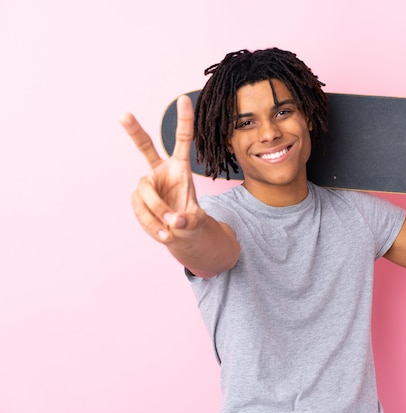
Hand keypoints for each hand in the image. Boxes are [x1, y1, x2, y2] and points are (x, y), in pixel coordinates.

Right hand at [120, 95, 203, 242]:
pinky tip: (164, 235)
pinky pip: (141, 211)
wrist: (179, 235)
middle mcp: (161, 171)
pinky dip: (152, 226)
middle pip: (145, 148)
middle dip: (134, 131)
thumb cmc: (190, 221)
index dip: (183, 120)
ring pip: (146, 194)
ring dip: (158, 212)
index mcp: (180, 168)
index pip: (182, 140)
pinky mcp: (138, 200)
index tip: (183, 98)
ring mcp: (147, 185)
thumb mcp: (197, 221)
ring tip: (171, 228)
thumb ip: (189, 220)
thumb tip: (174, 221)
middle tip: (123, 114)